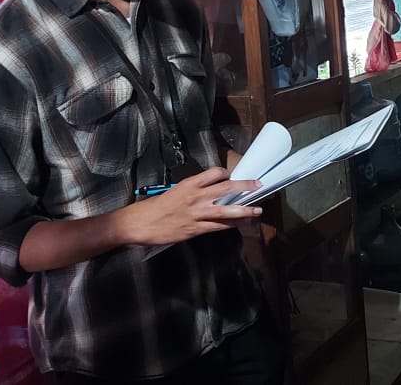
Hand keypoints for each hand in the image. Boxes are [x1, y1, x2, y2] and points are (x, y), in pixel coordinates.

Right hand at [118, 168, 261, 245]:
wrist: (141, 223)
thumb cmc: (156, 207)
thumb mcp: (175, 192)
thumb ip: (193, 191)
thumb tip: (210, 193)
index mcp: (190, 183)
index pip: (215, 173)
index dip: (228, 174)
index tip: (235, 177)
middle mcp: (196, 196)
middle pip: (227, 187)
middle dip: (245, 186)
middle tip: (259, 185)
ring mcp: (198, 213)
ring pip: (227, 208)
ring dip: (245, 209)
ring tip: (257, 210)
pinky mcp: (196, 228)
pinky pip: (219, 226)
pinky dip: (233, 225)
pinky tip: (242, 224)